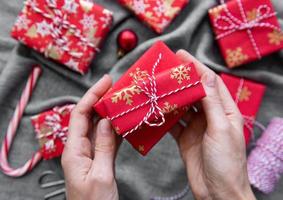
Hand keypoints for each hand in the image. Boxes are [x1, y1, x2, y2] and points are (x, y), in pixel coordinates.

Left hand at [62, 75, 120, 199]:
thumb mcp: (100, 175)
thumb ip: (103, 147)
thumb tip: (106, 121)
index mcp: (74, 151)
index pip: (80, 115)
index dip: (92, 95)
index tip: (106, 81)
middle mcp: (80, 149)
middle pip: (89, 117)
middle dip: (101, 100)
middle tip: (117, 87)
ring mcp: (91, 154)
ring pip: (99, 126)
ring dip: (110, 113)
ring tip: (123, 100)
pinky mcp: (100, 160)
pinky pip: (107, 139)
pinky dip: (116, 128)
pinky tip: (124, 121)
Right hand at [171, 50, 255, 199]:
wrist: (218, 193)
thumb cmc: (226, 162)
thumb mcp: (220, 129)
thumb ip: (211, 103)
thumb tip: (205, 76)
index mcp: (224, 111)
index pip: (210, 82)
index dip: (196, 68)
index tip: (181, 56)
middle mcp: (210, 117)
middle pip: (194, 92)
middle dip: (180, 80)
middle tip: (165, 69)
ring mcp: (197, 127)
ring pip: (182, 106)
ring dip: (171, 97)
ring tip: (157, 86)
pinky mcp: (185, 138)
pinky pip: (173, 123)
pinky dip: (165, 116)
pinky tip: (155, 109)